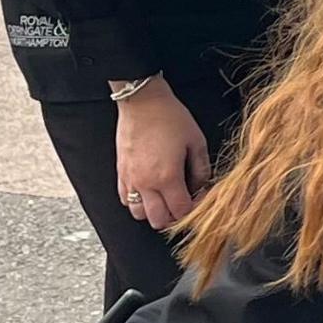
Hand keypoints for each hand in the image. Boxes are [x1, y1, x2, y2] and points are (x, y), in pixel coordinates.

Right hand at [112, 77, 213, 230]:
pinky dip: (137, 202)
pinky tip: (149, 191)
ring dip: (153, 211)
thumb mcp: (197, 142)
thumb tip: (202, 187)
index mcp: (168, 177)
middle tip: (183, 203)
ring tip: (165, 199)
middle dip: (174, 217)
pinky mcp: (120, 173)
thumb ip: (202, 170)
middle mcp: (146, 183)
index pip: (181, 212)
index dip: (193, 211)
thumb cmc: (170, 118)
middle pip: (158, 221)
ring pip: (139, 214)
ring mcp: (130, 179)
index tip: (199, 199)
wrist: (142, 101)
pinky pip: (125, 200)